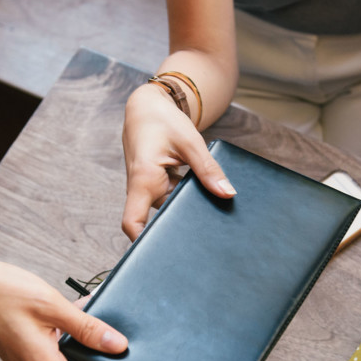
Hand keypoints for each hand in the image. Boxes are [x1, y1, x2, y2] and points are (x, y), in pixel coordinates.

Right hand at [0, 253, 127, 360]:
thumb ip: (87, 327)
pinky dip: (66, 340)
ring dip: (81, 347)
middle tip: (104, 332)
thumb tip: (117, 346)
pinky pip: (53, 357)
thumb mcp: (52, 305)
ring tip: (84, 315)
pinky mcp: (22, 355)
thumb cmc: (0, 292)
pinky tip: (67, 314)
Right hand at [121, 83, 234, 239]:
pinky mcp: (156, 185)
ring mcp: (148, 188)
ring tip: (208, 219)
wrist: (146, 107)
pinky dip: (185, 198)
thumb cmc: (162, 121)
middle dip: (175, 230)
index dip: (142, 242)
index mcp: (143, 179)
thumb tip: (228, 194)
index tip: (160, 254)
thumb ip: (209, 169)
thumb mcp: (190, 142)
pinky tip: (205, 197)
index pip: (132, 222)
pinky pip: (170, 198)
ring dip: (184, 210)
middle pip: (154, 221)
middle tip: (202, 239)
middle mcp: (142, 188)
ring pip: (166, 209)